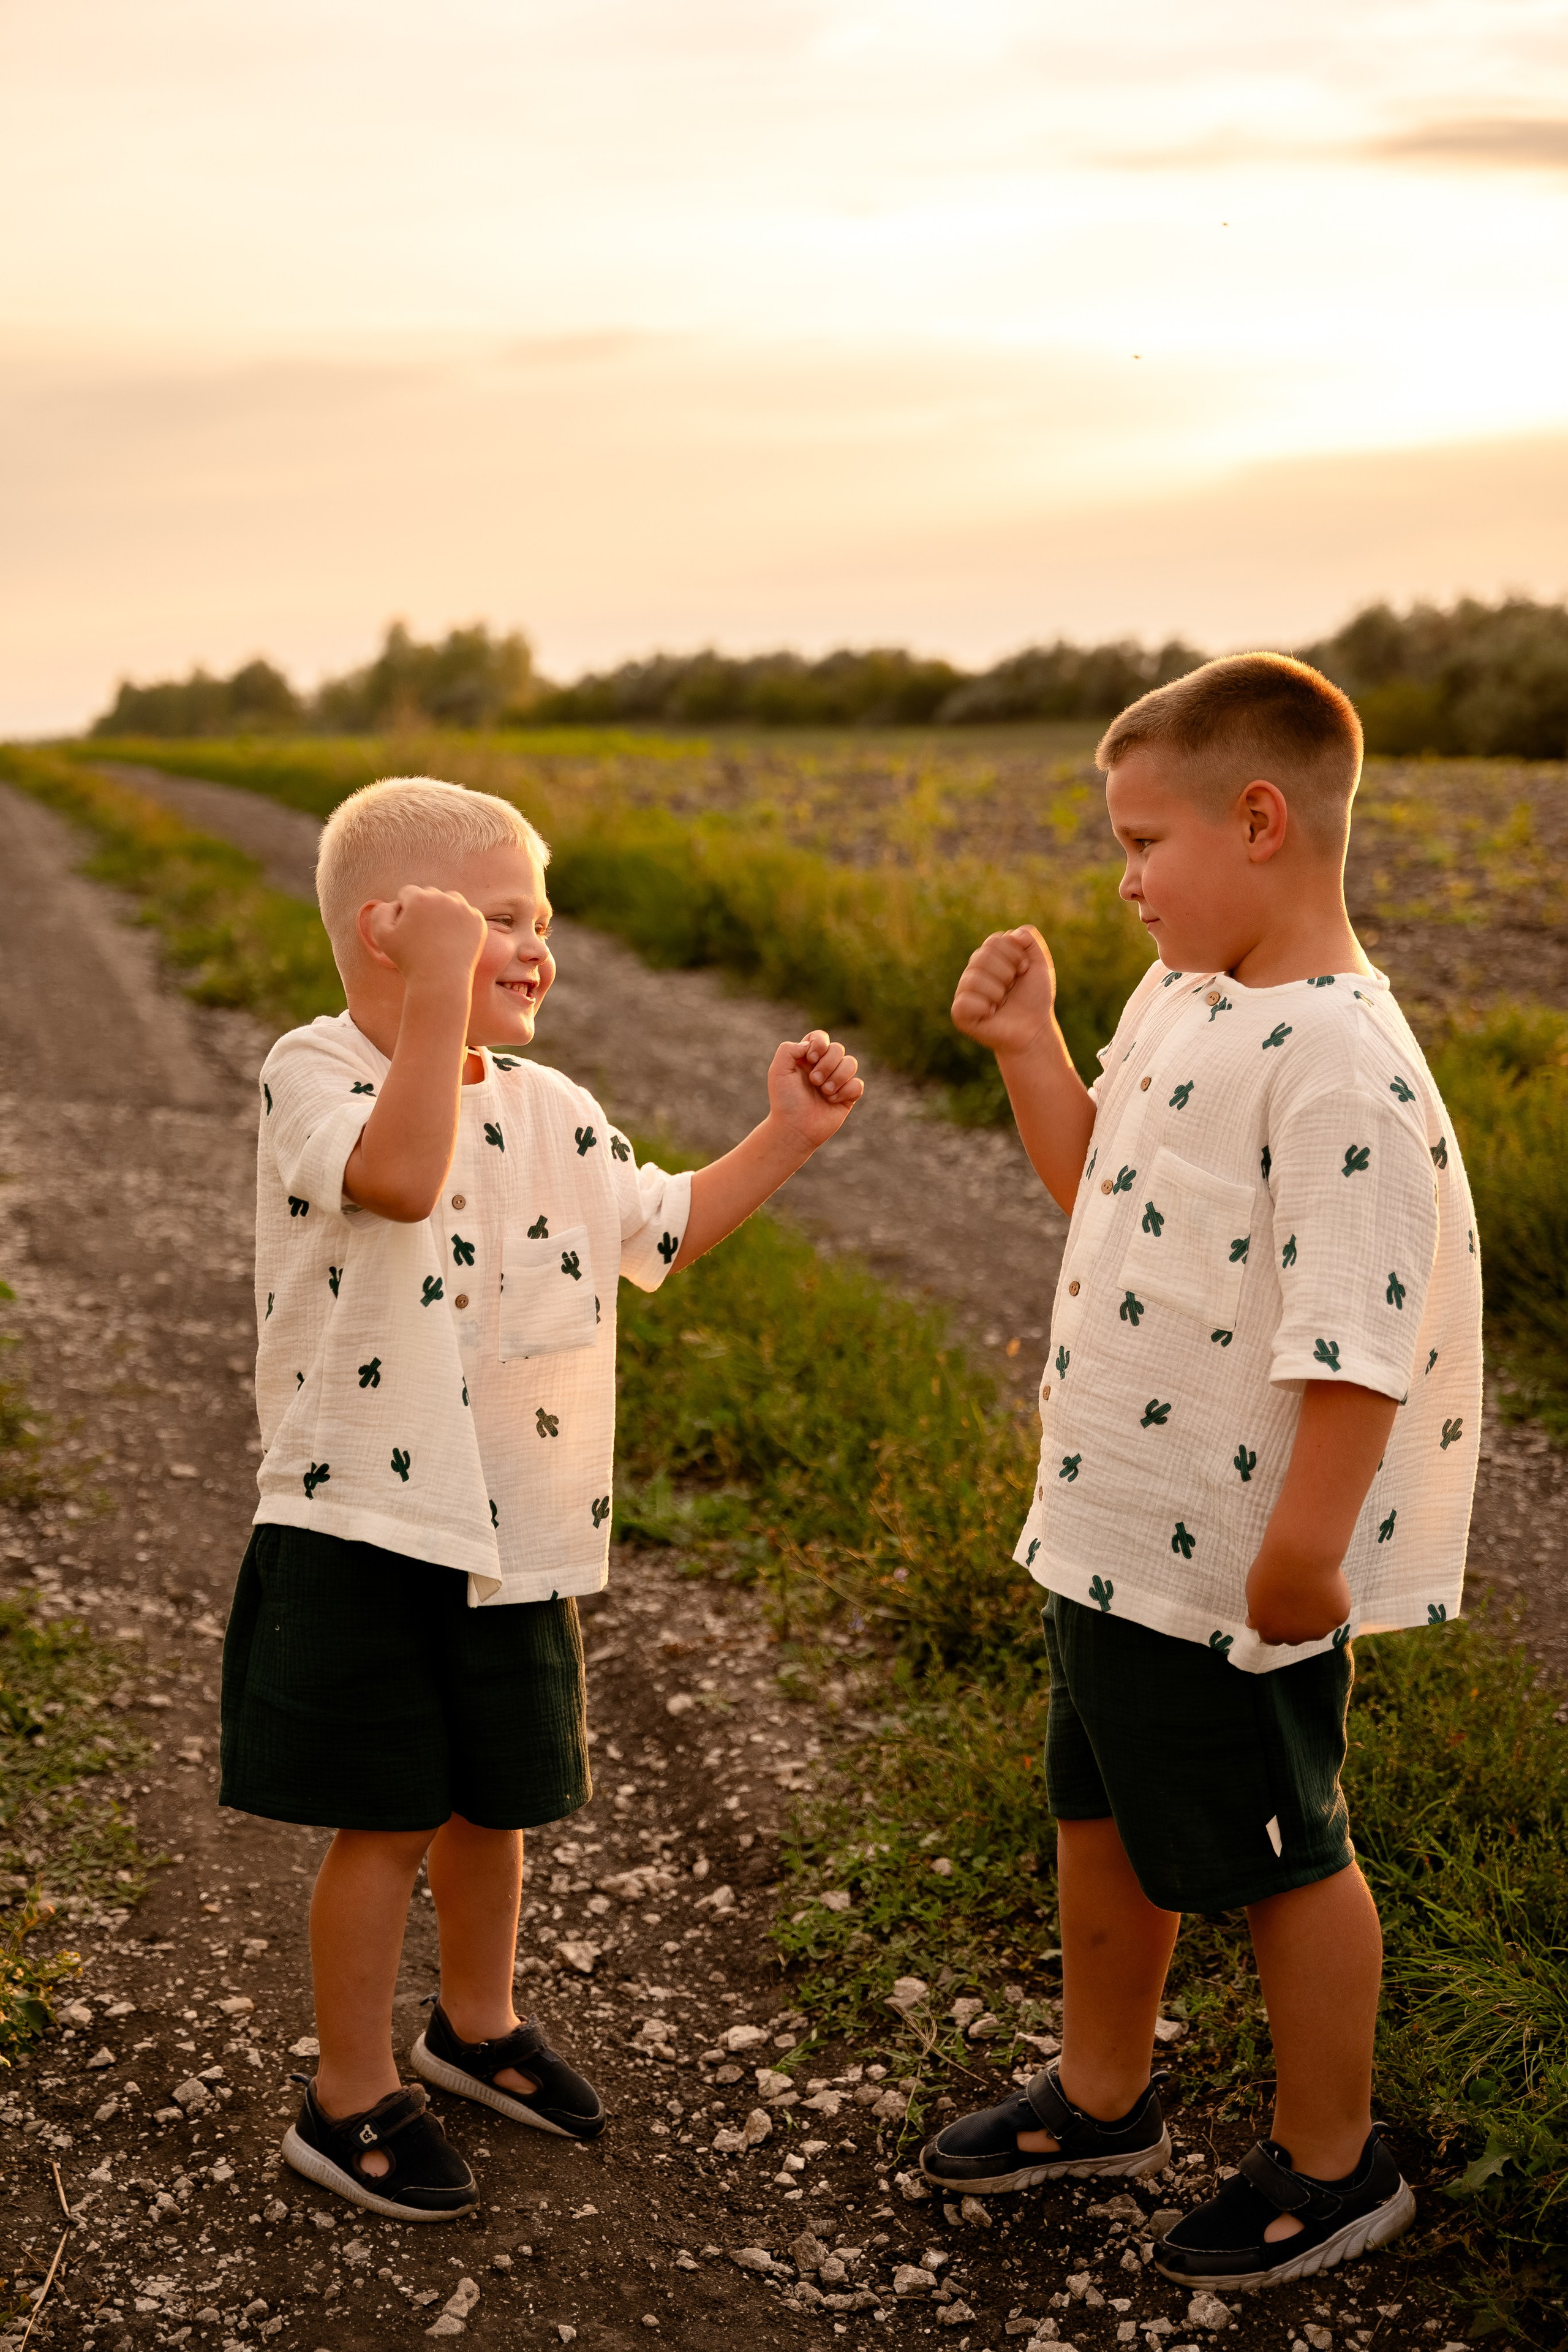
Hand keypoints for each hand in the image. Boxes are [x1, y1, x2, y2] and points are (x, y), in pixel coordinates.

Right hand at [359, 886, 487, 991]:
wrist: (441, 981)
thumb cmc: (409, 960)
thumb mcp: (382, 936)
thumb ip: (380, 911)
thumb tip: (394, 902)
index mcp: (419, 898)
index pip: (407, 893)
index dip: (403, 912)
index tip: (407, 930)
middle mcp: (443, 897)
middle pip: (429, 894)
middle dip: (423, 909)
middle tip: (423, 935)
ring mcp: (464, 908)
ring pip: (449, 900)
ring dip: (442, 911)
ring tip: (437, 935)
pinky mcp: (478, 920)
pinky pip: (465, 914)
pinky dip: (460, 924)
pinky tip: (453, 940)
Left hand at [765, 1031, 862, 1149]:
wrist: (794, 1129)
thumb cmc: (785, 1101)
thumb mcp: (778, 1071)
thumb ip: (788, 1049)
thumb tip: (811, 1045)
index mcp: (807, 1058)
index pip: (820, 1037)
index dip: (820, 1044)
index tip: (810, 1059)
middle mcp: (823, 1067)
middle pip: (838, 1048)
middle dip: (827, 1064)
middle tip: (814, 1081)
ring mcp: (837, 1081)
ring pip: (851, 1063)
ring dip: (838, 1077)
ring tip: (825, 1092)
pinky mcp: (848, 1096)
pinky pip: (858, 1084)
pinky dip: (846, 1091)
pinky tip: (832, 1101)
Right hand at [951, 926, 1058, 1057]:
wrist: (1035, 1029)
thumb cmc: (1034, 998)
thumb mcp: (1039, 964)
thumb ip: (1030, 941)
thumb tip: (1012, 934)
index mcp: (988, 959)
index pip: (994, 940)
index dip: (1015, 955)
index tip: (1024, 970)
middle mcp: (973, 972)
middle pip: (981, 956)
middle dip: (1006, 972)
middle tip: (1013, 987)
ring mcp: (965, 992)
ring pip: (973, 978)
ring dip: (997, 991)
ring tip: (1003, 1002)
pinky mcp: (960, 1013)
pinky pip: (964, 1001)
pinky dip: (984, 1007)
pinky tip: (991, 1013)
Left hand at [1245, 1542, 1351, 1647]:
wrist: (1300, 1557)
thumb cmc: (1273, 1570)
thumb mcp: (1254, 1592)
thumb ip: (1256, 1611)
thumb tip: (1253, 1623)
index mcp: (1270, 1632)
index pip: (1272, 1637)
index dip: (1275, 1622)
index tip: (1278, 1608)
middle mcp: (1294, 1638)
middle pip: (1296, 1635)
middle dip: (1295, 1620)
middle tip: (1296, 1595)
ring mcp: (1318, 1630)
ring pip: (1318, 1625)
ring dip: (1315, 1612)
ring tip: (1311, 1586)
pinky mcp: (1337, 1619)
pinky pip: (1334, 1611)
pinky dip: (1332, 1600)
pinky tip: (1326, 1583)